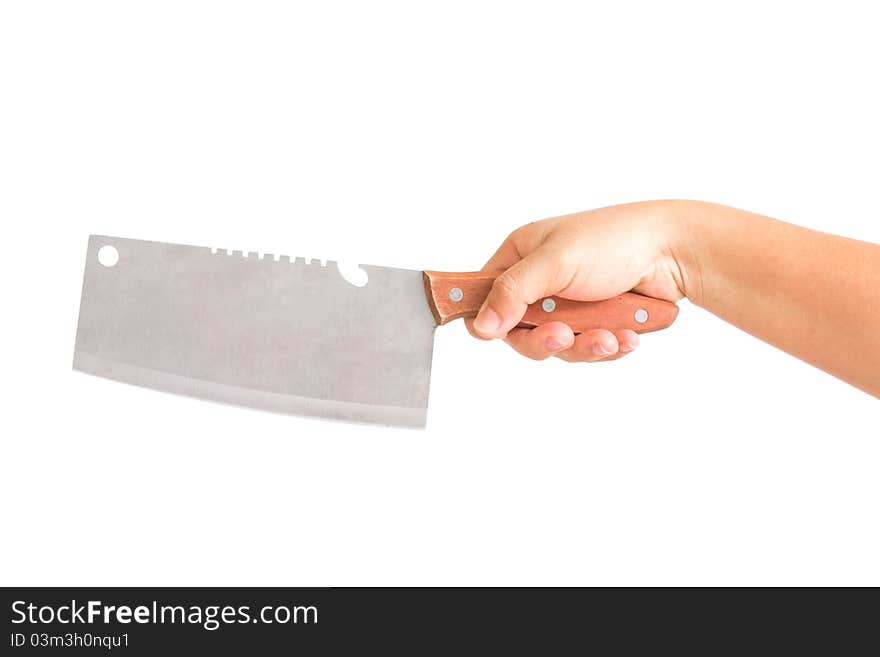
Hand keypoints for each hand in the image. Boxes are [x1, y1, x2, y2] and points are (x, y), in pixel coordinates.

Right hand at [466, 201, 687, 361]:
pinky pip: (587, 348)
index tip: (501, 331)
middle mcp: (540, 282)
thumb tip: (480, 326)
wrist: (675, 251)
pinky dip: (607, 346)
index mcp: (521, 256)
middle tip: (564, 336)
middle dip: (545, 339)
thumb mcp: (555, 261)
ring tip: (610, 337)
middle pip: (519, 331)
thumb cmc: (615, 240)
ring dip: (584, 346)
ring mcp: (568, 304)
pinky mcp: (595, 322)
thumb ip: (513, 292)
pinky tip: (627, 336)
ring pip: (556, 346)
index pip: (484, 295)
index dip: (488, 317)